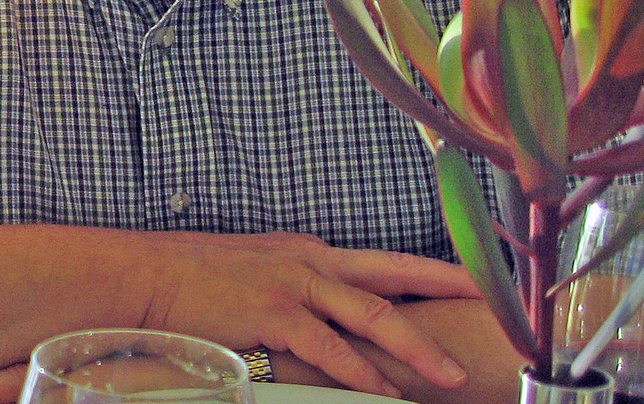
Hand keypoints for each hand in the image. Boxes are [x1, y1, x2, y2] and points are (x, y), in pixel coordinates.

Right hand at [144, 231, 475, 398]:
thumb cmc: (201, 275)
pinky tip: (382, 393)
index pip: (381, 262)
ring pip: (368, 313)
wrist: (154, 273)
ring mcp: (293, 286)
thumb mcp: (259, 270)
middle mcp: (309, 262)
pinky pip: (327, 347)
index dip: (428, 271)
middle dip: (442, 287)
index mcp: (309, 253)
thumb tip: (326, 313)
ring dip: (413, 347)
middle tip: (490, 303)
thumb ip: (297, 286)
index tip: (469, 279)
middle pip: (389, 275)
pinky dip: (358, 372)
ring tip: (449, 375)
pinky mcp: (272, 314)